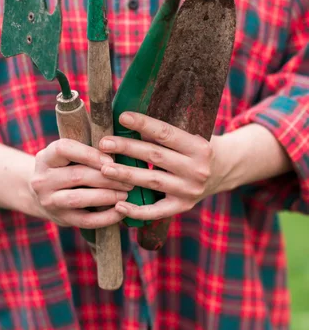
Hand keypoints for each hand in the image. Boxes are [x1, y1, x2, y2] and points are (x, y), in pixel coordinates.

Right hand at [30, 139, 131, 227]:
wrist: (42, 194)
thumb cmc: (64, 168)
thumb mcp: (67, 156)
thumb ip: (86, 152)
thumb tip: (119, 150)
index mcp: (45, 158)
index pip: (64, 149)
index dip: (89, 154)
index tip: (111, 161)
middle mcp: (43, 180)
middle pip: (77, 176)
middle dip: (107, 178)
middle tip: (128, 179)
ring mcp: (50, 201)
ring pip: (80, 198)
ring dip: (107, 196)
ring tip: (125, 194)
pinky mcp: (61, 219)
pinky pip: (85, 220)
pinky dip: (106, 217)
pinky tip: (121, 211)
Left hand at [98, 112, 224, 221]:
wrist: (225, 170)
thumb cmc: (196, 147)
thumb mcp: (188, 136)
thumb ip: (163, 134)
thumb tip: (128, 124)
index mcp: (199, 147)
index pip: (166, 133)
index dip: (144, 124)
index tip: (122, 117)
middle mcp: (197, 169)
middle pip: (155, 156)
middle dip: (127, 148)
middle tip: (104, 143)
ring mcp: (190, 191)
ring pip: (152, 181)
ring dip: (126, 174)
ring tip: (104, 169)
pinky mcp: (183, 207)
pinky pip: (156, 211)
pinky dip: (137, 210)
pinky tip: (118, 205)